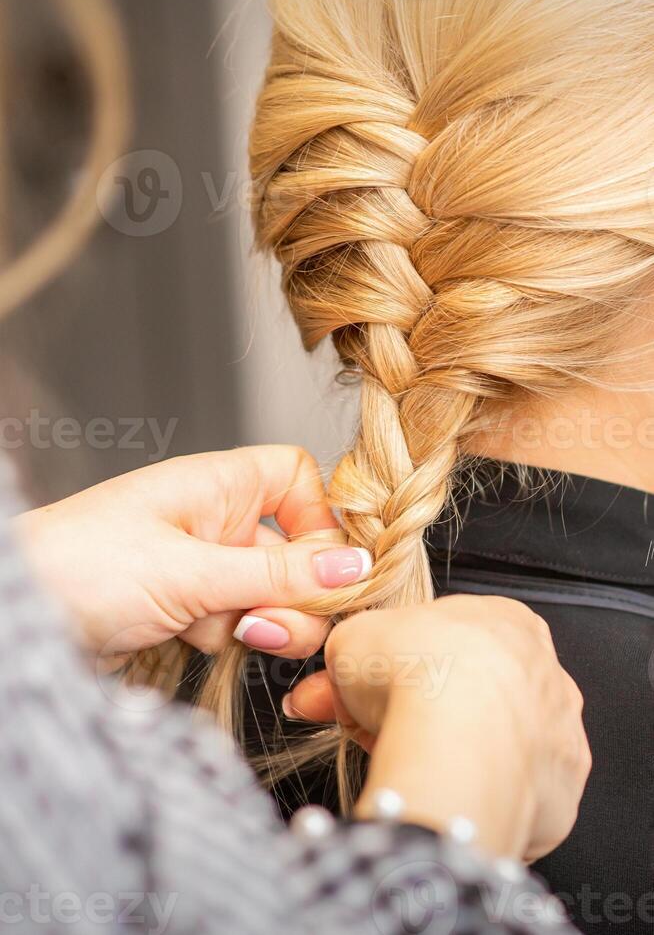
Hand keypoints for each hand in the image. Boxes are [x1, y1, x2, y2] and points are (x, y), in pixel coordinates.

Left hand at [14, 446, 370, 658]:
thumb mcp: (190, 571)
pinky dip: (229, 637)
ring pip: (271, 593)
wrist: (16, 620)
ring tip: (236, 634)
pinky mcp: (185, 608)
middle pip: (294, 548)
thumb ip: (278, 574)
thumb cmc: (79, 566)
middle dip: (296, 591)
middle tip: (273, 623)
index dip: (320, 517)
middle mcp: (213, 520)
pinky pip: (238, 621)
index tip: (327, 565)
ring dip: (266, 620)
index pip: (297, 479)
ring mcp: (200, 566)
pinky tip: (194, 641)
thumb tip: (354, 567)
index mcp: (217, 484)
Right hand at [285, 596, 590, 861]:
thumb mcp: (354, 638)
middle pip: (471, 689)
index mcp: (503, 618)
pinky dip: (479, 791)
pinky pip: (514, 789)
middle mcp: (543, 669)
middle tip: (370, 728)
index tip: (368, 689)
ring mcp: (558, 730)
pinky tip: (447, 790)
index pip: (447, 639)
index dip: (398, 666)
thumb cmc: (418, 677)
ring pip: (495, 740)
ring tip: (405, 762)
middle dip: (418, 710)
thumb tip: (334, 673)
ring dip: (451, 749)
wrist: (457, 746)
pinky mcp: (561, 788)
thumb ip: (350, 650)